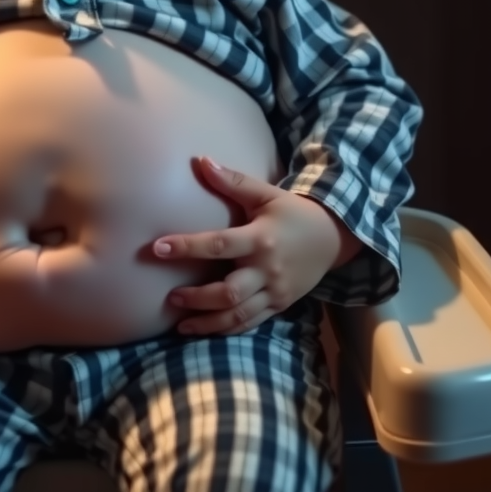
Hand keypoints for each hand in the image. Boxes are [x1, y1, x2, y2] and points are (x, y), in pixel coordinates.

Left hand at [153, 157, 362, 335]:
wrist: (332, 238)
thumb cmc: (293, 212)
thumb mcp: (265, 193)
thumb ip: (233, 181)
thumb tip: (201, 161)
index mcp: (260, 239)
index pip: (219, 245)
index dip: (188, 247)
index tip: (158, 247)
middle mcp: (267, 270)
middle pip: (229, 292)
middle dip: (197, 298)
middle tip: (170, 297)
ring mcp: (275, 292)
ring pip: (238, 315)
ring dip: (207, 322)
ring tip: (180, 324)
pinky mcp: (279, 306)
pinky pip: (250, 323)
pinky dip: (226, 330)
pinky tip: (205, 330)